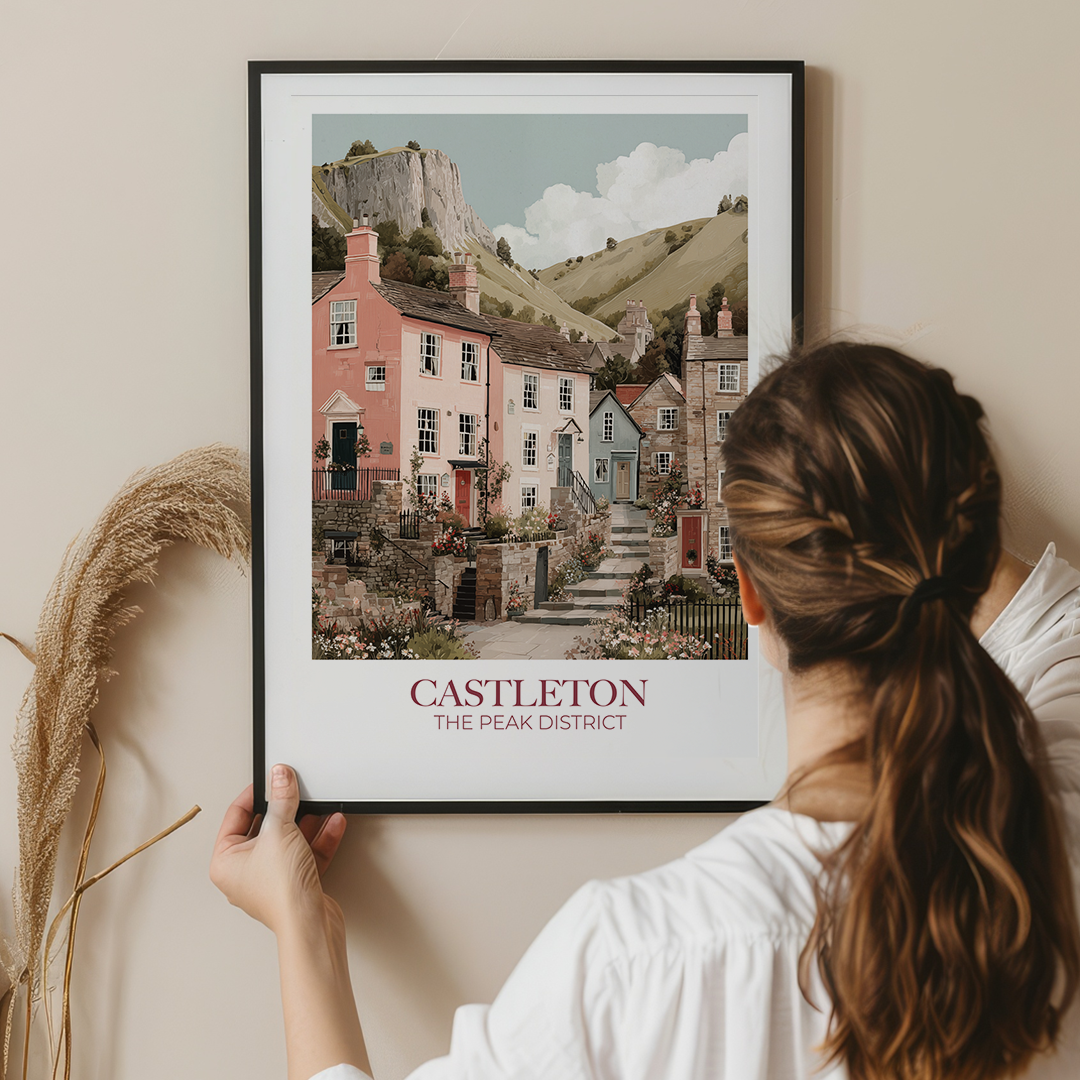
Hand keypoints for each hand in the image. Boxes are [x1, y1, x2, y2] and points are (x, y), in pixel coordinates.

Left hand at [210, 764, 346, 936]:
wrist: (309, 924)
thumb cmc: (281, 892)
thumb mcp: (280, 831)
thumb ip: (282, 799)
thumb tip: (279, 778)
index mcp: (226, 862)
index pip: (236, 817)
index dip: (255, 794)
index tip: (271, 779)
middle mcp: (245, 872)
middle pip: (266, 828)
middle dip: (286, 809)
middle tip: (295, 790)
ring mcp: (271, 879)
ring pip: (289, 840)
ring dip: (307, 822)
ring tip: (320, 805)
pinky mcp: (296, 884)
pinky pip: (306, 853)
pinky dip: (319, 838)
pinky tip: (333, 823)